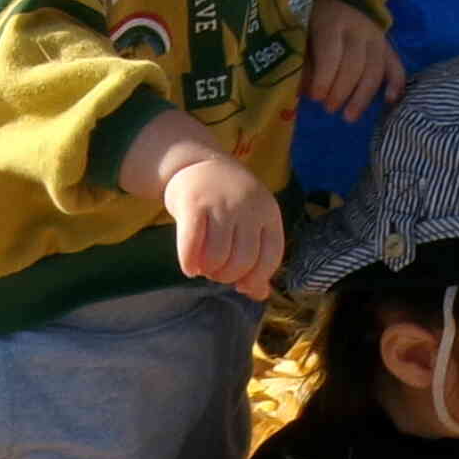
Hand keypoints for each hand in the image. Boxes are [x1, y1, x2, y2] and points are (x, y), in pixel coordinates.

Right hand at [161, 150, 284, 300]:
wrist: (196, 163)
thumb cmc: (228, 203)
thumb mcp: (250, 223)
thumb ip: (257, 258)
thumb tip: (259, 295)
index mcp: (269, 213)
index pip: (270, 259)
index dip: (255, 279)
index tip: (241, 285)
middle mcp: (249, 207)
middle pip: (242, 261)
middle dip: (227, 277)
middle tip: (216, 273)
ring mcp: (221, 203)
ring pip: (217, 256)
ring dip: (208, 271)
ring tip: (203, 267)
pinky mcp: (194, 203)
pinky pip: (191, 245)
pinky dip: (188, 263)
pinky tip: (189, 268)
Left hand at [304, 2, 405, 118]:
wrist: (340, 1)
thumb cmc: (315, 23)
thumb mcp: (303, 35)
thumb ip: (304, 62)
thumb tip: (304, 91)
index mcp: (333, 23)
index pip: (331, 54)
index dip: (324, 79)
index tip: (315, 98)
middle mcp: (358, 29)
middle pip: (355, 65)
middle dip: (341, 91)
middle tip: (329, 109)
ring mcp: (377, 38)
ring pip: (375, 70)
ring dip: (363, 96)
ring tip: (349, 117)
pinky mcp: (388, 48)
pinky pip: (396, 66)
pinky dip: (396, 83)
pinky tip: (389, 101)